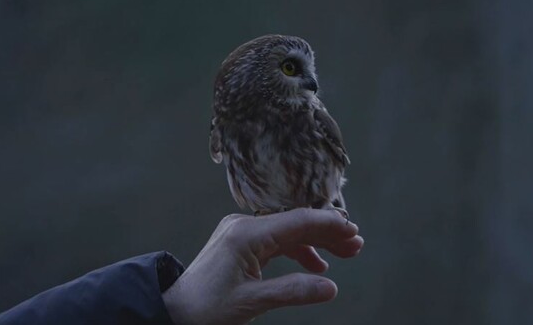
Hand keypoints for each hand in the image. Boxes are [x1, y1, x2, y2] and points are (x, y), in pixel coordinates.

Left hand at [162, 208, 363, 324]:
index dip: (328, 225)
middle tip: (357, 245)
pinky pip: (276, 241)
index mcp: (247, 234)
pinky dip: (297, 250)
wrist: (176, 310)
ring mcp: (242, 232)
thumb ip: (292, 292)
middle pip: (295, 222)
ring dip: (316, 242)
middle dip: (327, 233)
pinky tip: (315, 265)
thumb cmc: (207, 308)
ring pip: (288, 231)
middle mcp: (245, 225)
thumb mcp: (251, 303)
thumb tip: (332, 288)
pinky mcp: (241, 242)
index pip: (297, 221)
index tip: (354, 232)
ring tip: (344, 254)